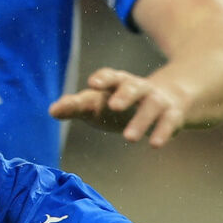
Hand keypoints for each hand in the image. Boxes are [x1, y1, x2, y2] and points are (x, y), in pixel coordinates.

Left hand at [50, 68, 190, 146]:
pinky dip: (162, 132)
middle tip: (113, 106)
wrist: (169, 97)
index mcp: (118, 83)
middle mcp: (138, 88)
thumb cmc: (121, 103)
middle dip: (124, 95)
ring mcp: (157, 100)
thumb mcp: (98, 102)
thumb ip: (76, 106)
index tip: (92, 84)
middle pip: (132, 87)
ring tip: (128, 138)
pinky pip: (168, 122)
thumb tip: (52, 110)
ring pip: (151, 106)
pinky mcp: (171, 115)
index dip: (102, 79)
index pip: (110, 77)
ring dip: (141, 120)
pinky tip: (155, 145)